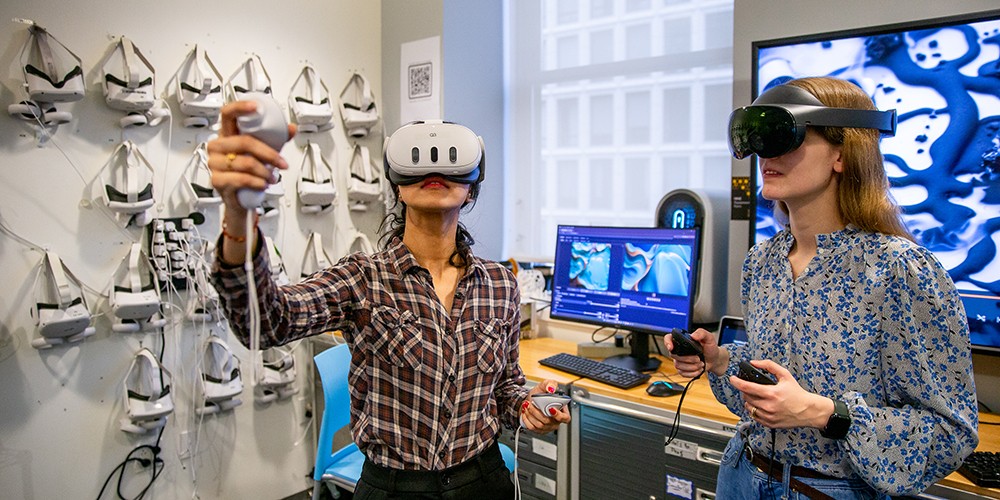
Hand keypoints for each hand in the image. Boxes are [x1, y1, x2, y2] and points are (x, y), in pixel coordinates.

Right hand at [205, 100, 295, 215]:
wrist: (239, 198)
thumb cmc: (248, 172)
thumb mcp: (264, 153)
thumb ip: (276, 139)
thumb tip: (290, 129)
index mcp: (228, 134)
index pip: (228, 114)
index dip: (240, 108)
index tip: (256, 107)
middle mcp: (218, 146)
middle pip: (244, 141)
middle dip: (269, 154)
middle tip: (281, 163)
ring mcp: (215, 162)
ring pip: (246, 162)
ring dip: (265, 172)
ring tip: (271, 177)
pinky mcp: (217, 180)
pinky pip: (241, 179)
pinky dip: (257, 182)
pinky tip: (262, 184)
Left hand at [520, 379, 570, 432]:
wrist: (529, 400)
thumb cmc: (539, 394)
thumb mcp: (545, 385)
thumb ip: (550, 383)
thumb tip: (551, 388)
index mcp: (562, 411)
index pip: (565, 418)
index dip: (558, 415)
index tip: (550, 408)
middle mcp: (556, 420)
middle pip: (548, 421)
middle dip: (537, 412)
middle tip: (530, 403)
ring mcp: (548, 427)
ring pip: (539, 425)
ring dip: (530, 414)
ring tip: (526, 406)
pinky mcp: (539, 430)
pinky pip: (532, 427)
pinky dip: (526, 419)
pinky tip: (525, 412)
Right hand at [664, 328, 724, 376]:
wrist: (714, 359)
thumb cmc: (710, 348)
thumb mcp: (709, 338)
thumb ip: (702, 333)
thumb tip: (693, 335)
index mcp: (682, 340)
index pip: (668, 338)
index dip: (667, 342)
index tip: (671, 347)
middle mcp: (679, 350)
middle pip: (674, 355)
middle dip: (688, 359)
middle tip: (699, 358)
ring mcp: (679, 360)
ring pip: (678, 366)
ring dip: (692, 367)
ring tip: (701, 363)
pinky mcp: (682, 369)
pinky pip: (682, 373)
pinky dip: (693, 373)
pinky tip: (699, 369)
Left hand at [729, 359, 832, 429]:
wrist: (808, 410)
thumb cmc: (797, 393)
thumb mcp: (785, 375)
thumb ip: (769, 366)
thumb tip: (754, 363)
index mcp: (771, 393)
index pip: (747, 387)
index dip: (736, 382)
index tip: (732, 378)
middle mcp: (768, 406)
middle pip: (746, 397)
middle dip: (745, 390)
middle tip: (750, 387)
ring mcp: (768, 416)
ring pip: (748, 407)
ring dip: (749, 400)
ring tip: (757, 397)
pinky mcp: (769, 424)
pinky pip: (754, 416)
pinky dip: (754, 410)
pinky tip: (761, 405)